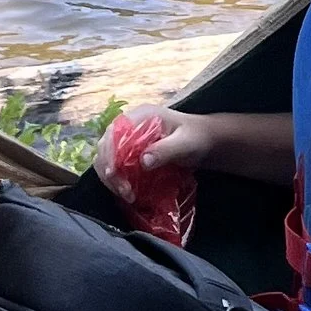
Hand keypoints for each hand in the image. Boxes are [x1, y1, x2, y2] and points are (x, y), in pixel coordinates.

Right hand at [89, 106, 213, 190]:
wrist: (205, 141)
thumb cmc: (197, 138)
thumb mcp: (186, 143)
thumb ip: (166, 150)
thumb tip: (143, 161)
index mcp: (141, 115)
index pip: (115, 132)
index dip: (110, 153)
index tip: (113, 173)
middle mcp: (130, 124)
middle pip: (105, 145)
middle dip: (109, 169)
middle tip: (124, 191)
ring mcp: (129, 138)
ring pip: (106, 156)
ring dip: (110, 177)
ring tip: (126, 195)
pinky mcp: (130, 152)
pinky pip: (114, 165)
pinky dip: (116, 179)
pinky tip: (126, 191)